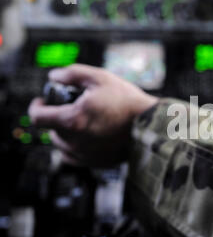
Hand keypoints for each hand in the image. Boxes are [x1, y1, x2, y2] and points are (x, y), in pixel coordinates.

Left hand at [28, 64, 158, 166]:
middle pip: (50, 131)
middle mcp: (76, 141)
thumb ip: (72, 74)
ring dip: (64, 133)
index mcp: (72, 120)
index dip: (36, 106)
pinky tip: (85, 137)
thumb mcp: (100, 78)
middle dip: (55, 117)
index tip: (42, 101)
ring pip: (61, 145)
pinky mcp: (96, 162)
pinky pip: (74, 157)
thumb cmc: (128, 102)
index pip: (38, 117)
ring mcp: (86, 155)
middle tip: (69, 107)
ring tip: (80, 121)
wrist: (152, 124)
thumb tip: (54, 77)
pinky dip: (74, 147)